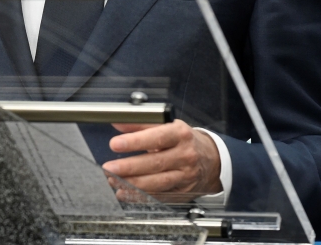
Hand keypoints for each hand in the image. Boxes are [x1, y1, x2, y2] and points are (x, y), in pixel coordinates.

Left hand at [101, 120, 221, 200]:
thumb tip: (118, 123)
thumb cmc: (184, 141)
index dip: (135, 141)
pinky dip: (140, 196)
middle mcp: (184, 155)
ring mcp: (185, 176)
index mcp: (180, 135)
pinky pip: (159, 196)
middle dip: (129, 167)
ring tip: (113, 180)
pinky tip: (125, 192)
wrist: (211, 160)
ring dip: (132, 184)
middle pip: (155, 163)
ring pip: (156, 183)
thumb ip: (141, 124)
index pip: (156, 138)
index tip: (115, 144)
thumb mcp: (167, 126)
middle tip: (109, 168)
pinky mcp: (182, 192)